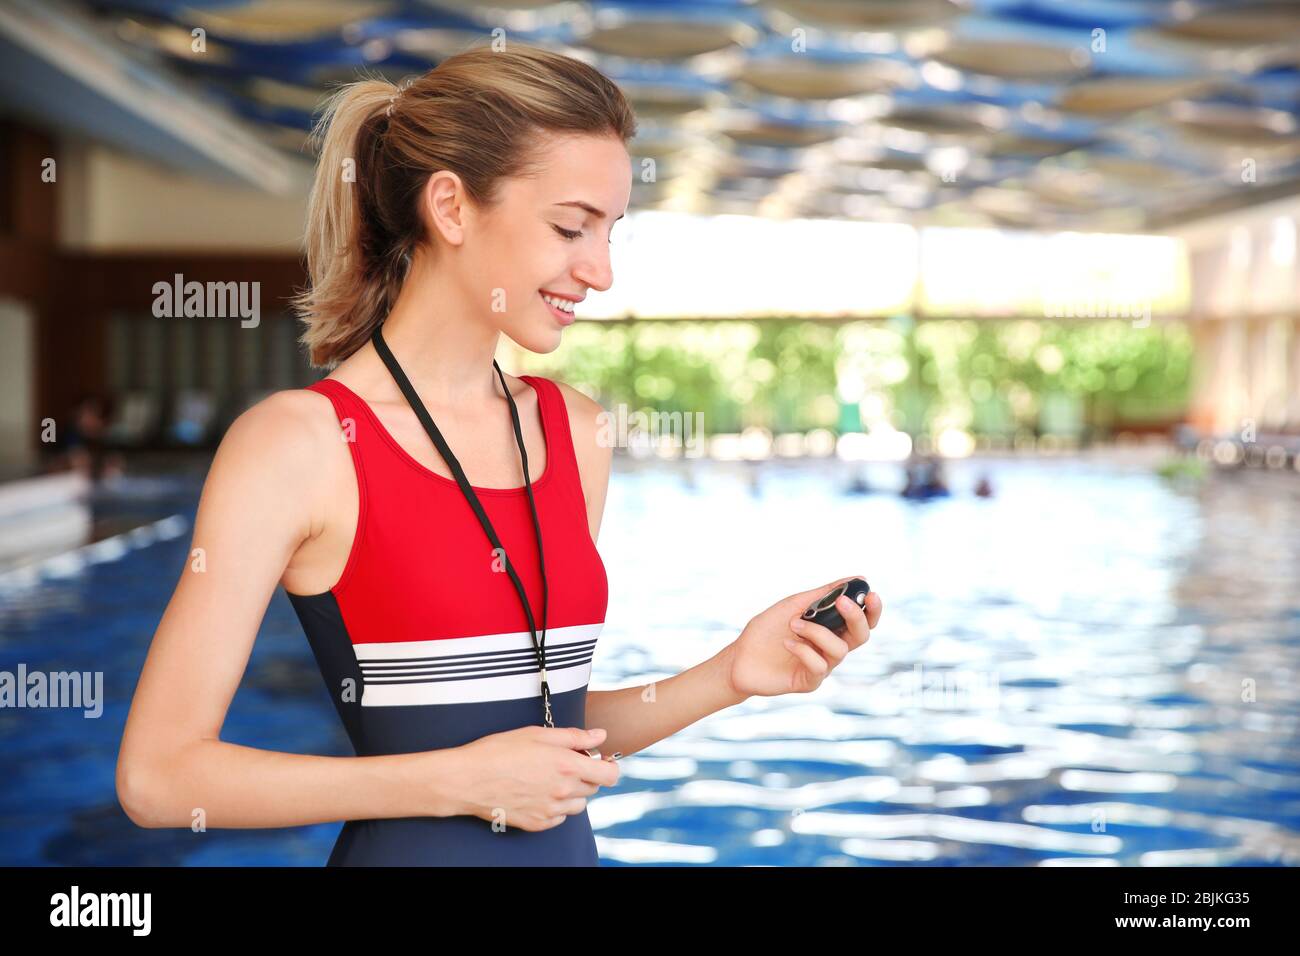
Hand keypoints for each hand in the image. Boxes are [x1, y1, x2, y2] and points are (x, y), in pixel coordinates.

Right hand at [449, 726, 619, 830]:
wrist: (468, 779)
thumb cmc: (498, 751)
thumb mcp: (538, 734)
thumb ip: (575, 737)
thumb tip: (599, 735)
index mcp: (568, 766)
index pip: (610, 774)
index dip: (607, 765)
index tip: (597, 760)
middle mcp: (563, 791)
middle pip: (593, 788)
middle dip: (585, 775)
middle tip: (562, 763)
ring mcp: (551, 810)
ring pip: (578, 804)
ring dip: (571, 792)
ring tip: (548, 778)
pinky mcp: (538, 824)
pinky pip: (559, 817)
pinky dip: (555, 806)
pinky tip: (537, 792)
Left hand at [725, 575, 882, 698]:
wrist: (739, 657)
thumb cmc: (766, 630)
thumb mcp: (794, 605)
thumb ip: (822, 594)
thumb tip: (856, 578)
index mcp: (831, 628)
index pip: (861, 620)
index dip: (871, 609)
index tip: (870, 593)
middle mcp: (830, 647)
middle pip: (861, 636)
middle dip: (856, 618)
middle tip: (842, 602)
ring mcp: (822, 665)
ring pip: (839, 650)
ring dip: (817, 632)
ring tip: (793, 624)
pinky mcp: (809, 681)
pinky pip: (819, 666)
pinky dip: (804, 650)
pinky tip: (787, 643)